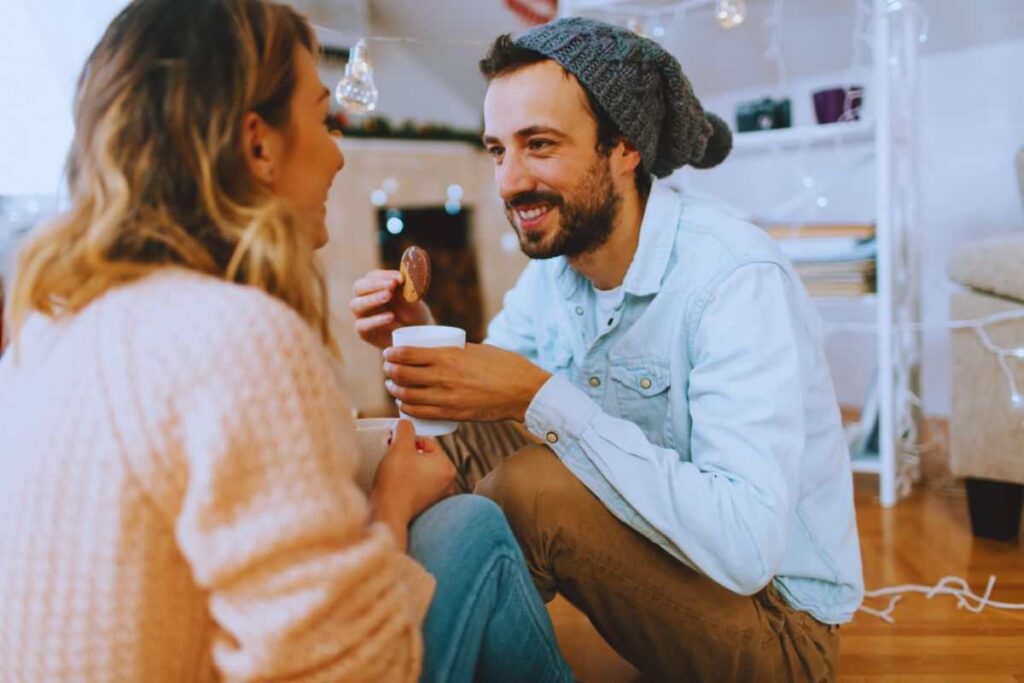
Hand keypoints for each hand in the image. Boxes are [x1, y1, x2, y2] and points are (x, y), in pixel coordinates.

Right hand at [349, 270, 432, 349]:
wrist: (416, 336)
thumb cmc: (412, 313)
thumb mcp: (411, 299)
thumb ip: (404, 288)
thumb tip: (400, 277)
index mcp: (375, 286)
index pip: (372, 276)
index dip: (385, 275)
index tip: (400, 278)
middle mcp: (364, 298)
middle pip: (359, 287)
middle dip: (375, 285)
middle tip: (392, 285)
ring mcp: (362, 316)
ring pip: (356, 305)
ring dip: (372, 299)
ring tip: (388, 296)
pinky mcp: (363, 332)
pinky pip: (362, 325)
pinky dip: (376, 320)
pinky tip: (391, 317)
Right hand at [369, 420, 454, 550]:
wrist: (387, 513)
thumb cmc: (396, 482)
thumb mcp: (400, 447)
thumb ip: (405, 429)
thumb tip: (405, 423)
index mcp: (447, 467)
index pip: (427, 442)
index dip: (407, 442)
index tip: (395, 448)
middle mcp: (447, 482)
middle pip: (423, 456)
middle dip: (406, 455)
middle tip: (393, 460)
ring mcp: (437, 495)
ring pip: (418, 470)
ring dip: (405, 467)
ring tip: (393, 473)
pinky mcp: (425, 504)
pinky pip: (416, 484)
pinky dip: (406, 481)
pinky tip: (395, 485)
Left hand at [383, 343, 551, 422]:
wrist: (523, 391)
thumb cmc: (503, 365)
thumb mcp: (475, 349)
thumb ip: (453, 352)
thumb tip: (433, 353)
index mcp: (448, 356)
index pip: (406, 354)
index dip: (392, 354)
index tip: (389, 353)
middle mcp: (443, 377)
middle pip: (402, 375)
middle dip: (389, 371)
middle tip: (389, 369)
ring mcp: (446, 398)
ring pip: (407, 396)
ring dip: (394, 390)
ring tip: (394, 386)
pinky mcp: (452, 414)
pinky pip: (420, 413)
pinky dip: (406, 408)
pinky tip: (404, 403)